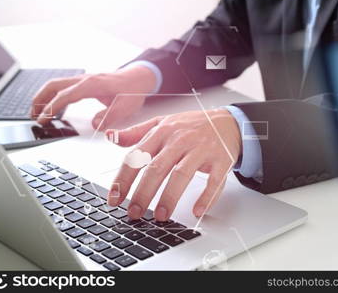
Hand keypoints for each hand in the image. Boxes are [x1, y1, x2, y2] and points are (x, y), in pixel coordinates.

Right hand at [31, 65, 156, 129]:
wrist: (139, 78)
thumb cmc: (132, 91)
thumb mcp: (125, 107)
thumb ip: (109, 117)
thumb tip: (94, 125)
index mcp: (91, 85)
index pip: (65, 96)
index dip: (51, 108)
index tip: (42, 119)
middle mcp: (84, 79)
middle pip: (53, 86)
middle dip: (40, 100)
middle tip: (32, 116)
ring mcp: (84, 79)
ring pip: (57, 85)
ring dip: (45, 97)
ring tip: (38, 113)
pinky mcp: (85, 83)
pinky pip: (65, 87)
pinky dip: (55, 96)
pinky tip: (54, 108)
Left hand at [106, 109, 241, 220]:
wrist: (227, 121)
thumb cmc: (191, 125)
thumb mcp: (161, 123)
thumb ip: (136, 132)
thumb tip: (110, 136)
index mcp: (161, 132)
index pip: (137, 156)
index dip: (123, 179)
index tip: (114, 199)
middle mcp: (179, 140)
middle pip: (157, 168)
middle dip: (143, 193)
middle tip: (134, 213)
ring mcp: (201, 150)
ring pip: (182, 174)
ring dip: (169, 197)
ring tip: (160, 216)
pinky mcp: (220, 159)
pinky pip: (214, 181)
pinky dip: (206, 197)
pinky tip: (197, 211)